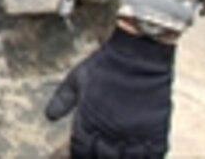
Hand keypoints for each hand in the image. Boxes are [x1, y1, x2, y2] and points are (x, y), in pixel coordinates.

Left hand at [45, 26, 175, 156]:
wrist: (138, 54)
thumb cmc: (105, 65)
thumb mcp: (76, 79)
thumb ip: (62, 99)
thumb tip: (48, 117)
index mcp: (88, 119)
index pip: (79, 150)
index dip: (77, 155)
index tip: (79, 153)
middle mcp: (110, 131)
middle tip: (97, 154)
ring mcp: (134, 134)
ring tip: (117, 156)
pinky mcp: (156, 132)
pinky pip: (153, 156)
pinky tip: (139, 156)